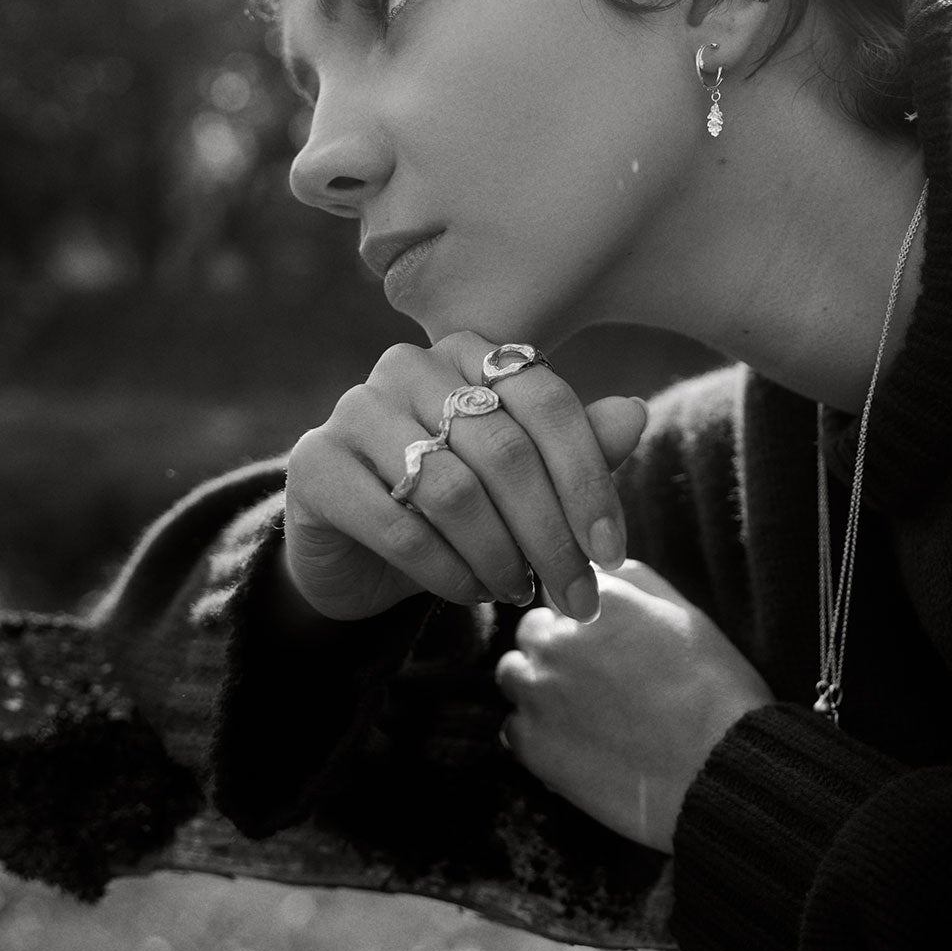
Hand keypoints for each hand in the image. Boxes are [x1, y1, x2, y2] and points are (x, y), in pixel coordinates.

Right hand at [281, 333, 646, 625]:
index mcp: (468, 355)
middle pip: (505, 451)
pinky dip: (448, 572)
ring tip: (517, 591)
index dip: (589, 483)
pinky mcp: (314, 465)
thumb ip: (576, 449)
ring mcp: (354, 410)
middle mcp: (409, 366)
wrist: (354, 550)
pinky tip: (469, 593)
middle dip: (551, 536)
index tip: (614, 555)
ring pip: (454, 492)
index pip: (547, 405)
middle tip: (577, 595)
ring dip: (500, 557)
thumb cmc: (453, 507)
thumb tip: (637, 412)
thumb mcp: (523, 484)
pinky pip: (400, 528)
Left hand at [493, 560, 774, 852]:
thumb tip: (598, 571)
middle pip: (532, 630)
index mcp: (594, 600)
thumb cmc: (714, 689)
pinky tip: (578, 742)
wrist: (719, 770)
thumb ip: (632, 581)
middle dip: (555, 646)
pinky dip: (538, 733)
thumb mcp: (684, 613)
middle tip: (595, 677)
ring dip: (538, 685)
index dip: (578, 614)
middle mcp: (556, 639)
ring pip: (514, 674)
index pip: (559, 589)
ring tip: (583, 710)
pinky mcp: (532, 744)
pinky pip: (513, 727)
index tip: (599, 637)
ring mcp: (538, 692)